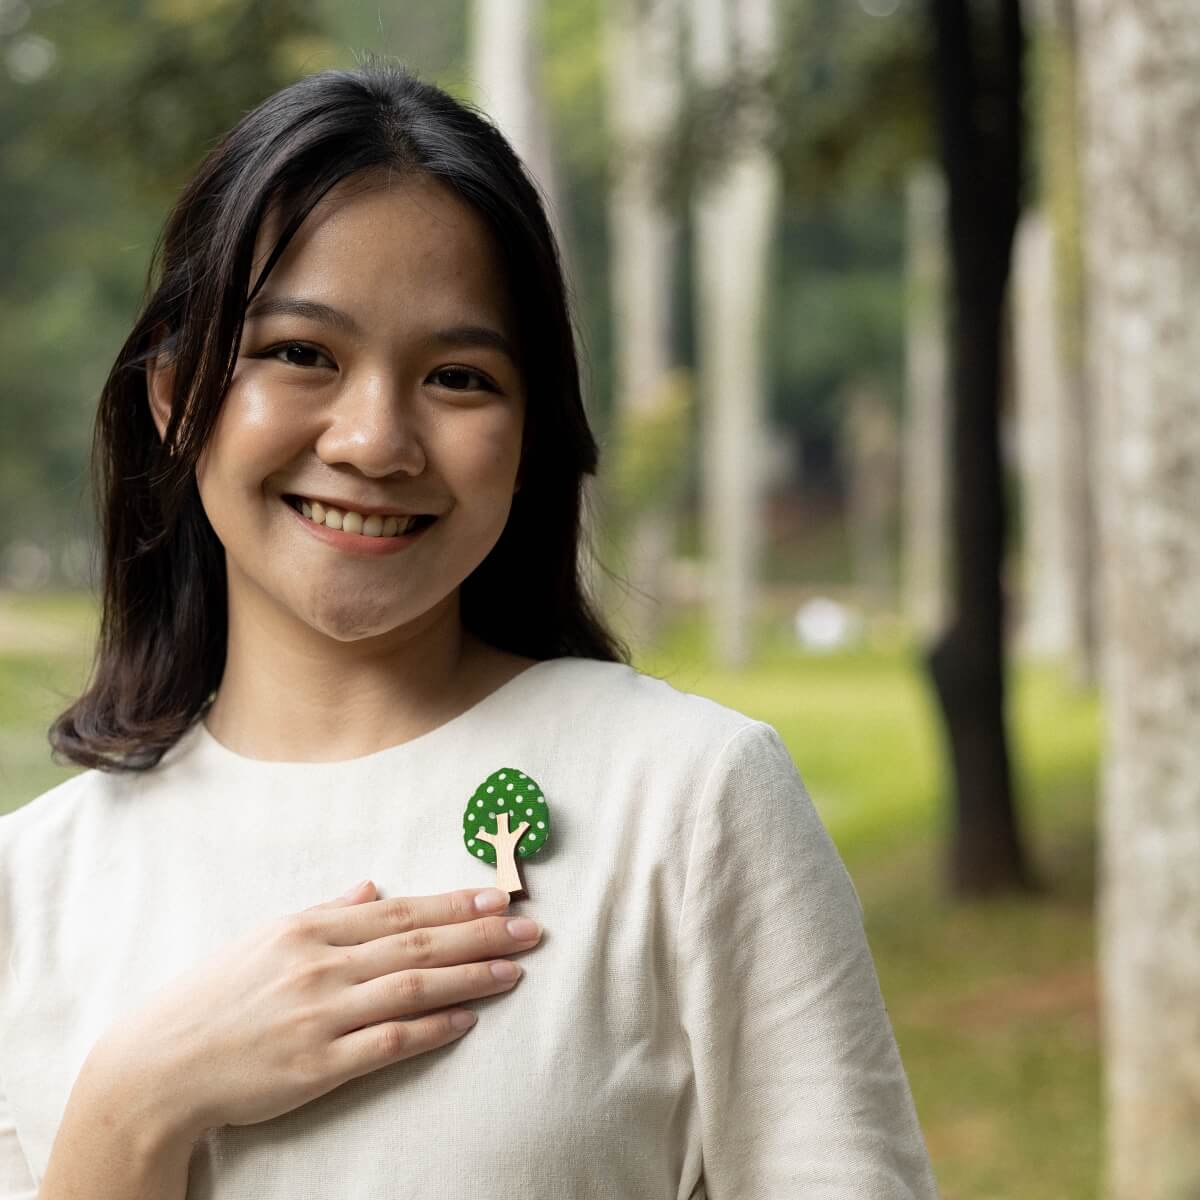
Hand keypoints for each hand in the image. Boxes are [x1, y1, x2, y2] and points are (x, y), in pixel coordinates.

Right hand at [89, 881, 541, 1137]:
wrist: (159, 1066)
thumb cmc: (215, 997)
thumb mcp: (266, 938)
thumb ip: (326, 911)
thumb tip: (374, 887)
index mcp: (307, 928)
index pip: (400, 912)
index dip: (455, 905)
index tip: (499, 898)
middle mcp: (318, 966)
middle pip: (417, 945)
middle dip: (480, 935)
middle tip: (530, 928)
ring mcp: (319, 1016)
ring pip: (412, 988)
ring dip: (470, 978)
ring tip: (515, 970)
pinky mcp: (315, 1066)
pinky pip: (387, 1042)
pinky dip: (431, 1028)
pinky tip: (467, 1020)